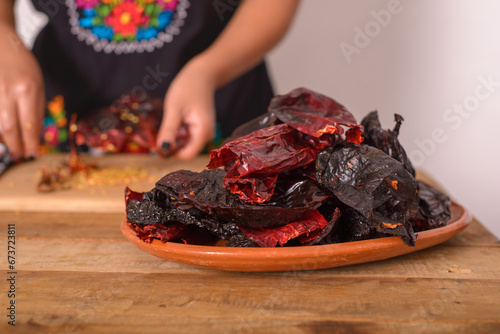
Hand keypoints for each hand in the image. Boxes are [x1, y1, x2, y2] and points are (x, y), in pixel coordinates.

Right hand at [0, 24, 44, 159]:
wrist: (1, 45)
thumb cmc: (23, 67)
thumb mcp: (39, 87)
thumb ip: (37, 112)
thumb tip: (36, 137)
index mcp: (27, 90)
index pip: (29, 125)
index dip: (30, 143)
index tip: (32, 154)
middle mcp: (6, 92)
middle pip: (8, 128)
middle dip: (15, 146)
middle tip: (20, 155)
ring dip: (2, 140)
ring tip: (10, 147)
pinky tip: (1, 135)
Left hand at [157, 57, 216, 159]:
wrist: (202, 75)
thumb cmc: (188, 87)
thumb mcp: (174, 108)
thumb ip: (169, 129)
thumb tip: (162, 149)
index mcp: (203, 131)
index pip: (187, 155)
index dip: (171, 152)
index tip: (156, 143)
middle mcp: (207, 136)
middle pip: (185, 151)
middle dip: (170, 146)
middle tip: (155, 133)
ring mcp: (204, 133)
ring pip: (185, 145)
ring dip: (172, 140)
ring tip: (164, 124)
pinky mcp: (200, 130)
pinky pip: (186, 138)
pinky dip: (176, 134)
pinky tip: (171, 123)